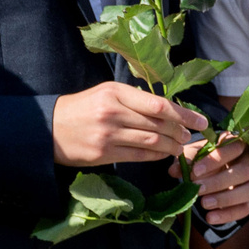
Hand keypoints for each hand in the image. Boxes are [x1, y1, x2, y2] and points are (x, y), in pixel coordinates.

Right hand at [51, 82, 199, 165]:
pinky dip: (156, 156)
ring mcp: (108, 134)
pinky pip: (138, 156)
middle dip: (180, 132)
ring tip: (180, 147)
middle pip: (159, 124)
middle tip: (190, 136)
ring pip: (151, 142)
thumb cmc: (80, 108)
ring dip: (171, 146)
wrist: (47, 128)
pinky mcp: (103, 154)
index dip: (184, 114)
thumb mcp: (105, 93)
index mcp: (115, 92)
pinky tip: (163, 154)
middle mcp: (113, 112)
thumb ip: (133, 99)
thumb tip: (168, 109)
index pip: (159, 104)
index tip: (201, 121)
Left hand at [184, 129, 248, 227]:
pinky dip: (228, 215)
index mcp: (239, 144)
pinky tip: (210, 218)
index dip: (214, 160)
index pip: (233, 149)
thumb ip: (186, 160)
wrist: (219, 167)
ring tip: (203, 204)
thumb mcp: (195, 154)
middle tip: (198, 189)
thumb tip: (174, 171)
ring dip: (226, 199)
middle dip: (219, 182)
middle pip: (244, 171)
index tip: (194, 172)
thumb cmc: (207, 157)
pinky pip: (247, 208)